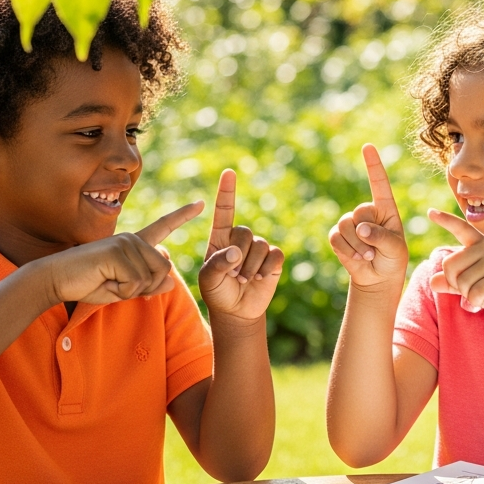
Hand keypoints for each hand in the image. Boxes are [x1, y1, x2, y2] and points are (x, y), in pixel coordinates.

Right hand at [42, 202, 203, 304]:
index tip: (200, 203)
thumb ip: (147, 286)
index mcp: (135, 243)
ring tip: (107, 280)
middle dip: (144, 288)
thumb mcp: (123, 289)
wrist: (55, 279)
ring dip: (130, 290)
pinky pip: (135, 283)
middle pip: (164, 270)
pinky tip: (103, 280)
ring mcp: (125, 243)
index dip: (182, 216)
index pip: (162, 227)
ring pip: (151, 278)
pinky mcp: (117, 252)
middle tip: (117, 284)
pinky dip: (120, 291)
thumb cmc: (87, 283)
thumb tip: (171, 283)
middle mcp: (133, 238)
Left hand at [199, 169, 283, 322]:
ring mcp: (258, 248)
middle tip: (233, 275)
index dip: (227, 192)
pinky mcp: (273, 259)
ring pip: (260, 245)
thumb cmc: (218, 292)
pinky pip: (275, 255)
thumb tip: (236, 251)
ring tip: (244, 280)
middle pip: (244, 232)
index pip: (224, 211)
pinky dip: (267, 268)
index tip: (229, 173)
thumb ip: (217, 264)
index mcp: (220, 238)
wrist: (237, 311)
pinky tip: (261, 278)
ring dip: (251, 267)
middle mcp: (240, 239)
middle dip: (239, 256)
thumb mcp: (208, 280)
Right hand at [328, 144, 407, 291]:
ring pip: (346, 226)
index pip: (379, 183)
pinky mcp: (338, 235)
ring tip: (368, 256)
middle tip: (376, 251)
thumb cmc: (392, 259)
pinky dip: (346, 251)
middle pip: (359, 212)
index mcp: (386, 208)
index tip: (368, 146)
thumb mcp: (395, 249)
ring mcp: (351, 222)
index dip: (373, 165)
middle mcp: (367, 211)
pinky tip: (357, 259)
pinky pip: (336, 237)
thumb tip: (361, 229)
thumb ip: (382, 237)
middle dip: (367, 235)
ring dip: (357, 247)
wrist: (378, 278)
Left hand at [427, 208, 483, 326]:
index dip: (446, 221)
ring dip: (469, 295)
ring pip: (462, 282)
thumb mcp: (469, 286)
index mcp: (481, 245)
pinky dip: (478, 301)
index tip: (430, 212)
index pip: (462, 229)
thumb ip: (450, 282)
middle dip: (456, 284)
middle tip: (475, 289)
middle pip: (449, 265)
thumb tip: (433, 282)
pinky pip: (474, 293)